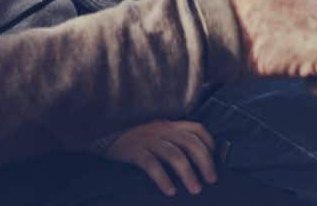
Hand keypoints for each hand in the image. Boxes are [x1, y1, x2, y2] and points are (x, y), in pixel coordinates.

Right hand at [103, 120, 217, 196]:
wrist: (101, 133)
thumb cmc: (133, 138)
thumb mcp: (154, 133)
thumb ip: (171, 140)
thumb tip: (194, 161)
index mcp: (168, 124)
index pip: (196, 128)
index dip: (209, 143)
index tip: (215, 159)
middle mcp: (161, 129)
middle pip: (189, 143)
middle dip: (204, 161)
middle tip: (211, 180)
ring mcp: (147, 139)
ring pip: (174, 154)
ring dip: (187, 173)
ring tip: (195, 190)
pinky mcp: (133, 151)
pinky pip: (151, 164)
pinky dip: (163, 178)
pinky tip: (170, 191)